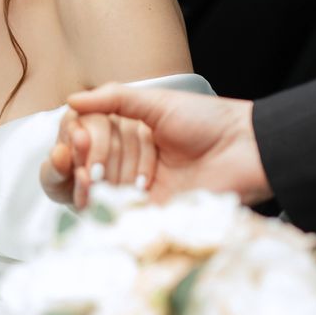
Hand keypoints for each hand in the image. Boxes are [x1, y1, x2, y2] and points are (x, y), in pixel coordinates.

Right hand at [42, 86, 267, 206]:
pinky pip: (116, 215)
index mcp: (126, 132)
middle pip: (84, 166)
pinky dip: (102, 205)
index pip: (82, 137)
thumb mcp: (157, 102)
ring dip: (90, 181)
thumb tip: (70, 99)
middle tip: (82, 153)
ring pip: (94, 191)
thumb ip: (114, 99)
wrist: (245, 150)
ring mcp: (136, 189)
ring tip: (93, 175)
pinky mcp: (150, 213)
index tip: (77, 138)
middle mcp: (126, 161)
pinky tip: (97, 194)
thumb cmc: (207, 120)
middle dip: (81, 160)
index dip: (74, 138)